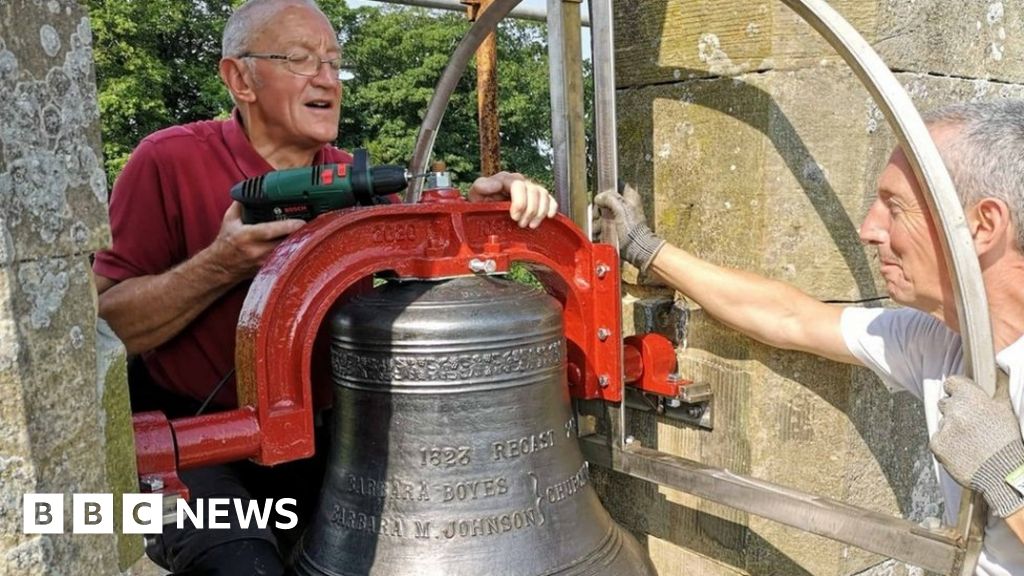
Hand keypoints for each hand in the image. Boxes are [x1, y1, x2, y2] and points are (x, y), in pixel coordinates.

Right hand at [202, 202, 304, 282]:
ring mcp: (264, 262)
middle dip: (301, 233)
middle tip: (315, 224)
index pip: (272, 230)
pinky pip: (286, 259)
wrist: (220, 267)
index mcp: (247, 235)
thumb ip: (240, 205)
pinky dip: (295, 252)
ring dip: (301, 243)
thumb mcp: (229, 220)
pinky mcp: (269, 269)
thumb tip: (249, 192)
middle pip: (286, 242)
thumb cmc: (226, 243)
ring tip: (313, 234)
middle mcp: (257, 250)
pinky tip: (304, 245)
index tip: (302, 220)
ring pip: (289, 252)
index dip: (289, 225)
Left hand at [468, 171, 557, 228]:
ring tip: (531, 225)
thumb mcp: (475, 195)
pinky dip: (552, 207)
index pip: (519, 185)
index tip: (514, 217)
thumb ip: (481, 186)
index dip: (520, 202)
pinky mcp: (537, 198)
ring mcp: (530, 189)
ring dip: (540, 212)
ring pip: (543, 195)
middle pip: (534, 191)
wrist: (485, 211)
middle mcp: (519, 181)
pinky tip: (548, 217)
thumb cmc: (480, 203)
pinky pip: (550, 199)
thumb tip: (495, 184)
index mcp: (505, 178)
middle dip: (529, 210)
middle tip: (521, 224)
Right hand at [593, 182, 665, 273]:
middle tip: (597, 215)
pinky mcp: (615, 227)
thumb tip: (599, 197)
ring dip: (597, 221)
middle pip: (605, 200)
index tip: (600, 198)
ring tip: (598, 228)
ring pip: (602, 213)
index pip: (616, 185)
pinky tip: (599, 233)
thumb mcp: (621, 209)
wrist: (635, 248)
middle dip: (598, 209)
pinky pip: (603, 224)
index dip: (606, 190)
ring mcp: (620, 216)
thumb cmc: (632, 229)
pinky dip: (599, 229)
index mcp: (630, 196)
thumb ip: (610, 198)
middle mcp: (625, 205)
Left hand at [931, 374, 1023, 516]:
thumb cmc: (1007, 441)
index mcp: (971, 397)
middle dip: (955, 411)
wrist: (1004, 474)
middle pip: (945, 403)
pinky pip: (937, 439)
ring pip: (942, 422)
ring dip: (951, 428)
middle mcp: (954, 409)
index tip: (962, 397)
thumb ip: (998, 389)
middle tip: (971, 425)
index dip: (957, 390)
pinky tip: (963, 451)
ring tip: (971, 441)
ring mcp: (944, 427)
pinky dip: (946, 444)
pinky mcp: (937, 444)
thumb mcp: (1006, 410)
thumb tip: (999, 371)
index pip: (952, 383)